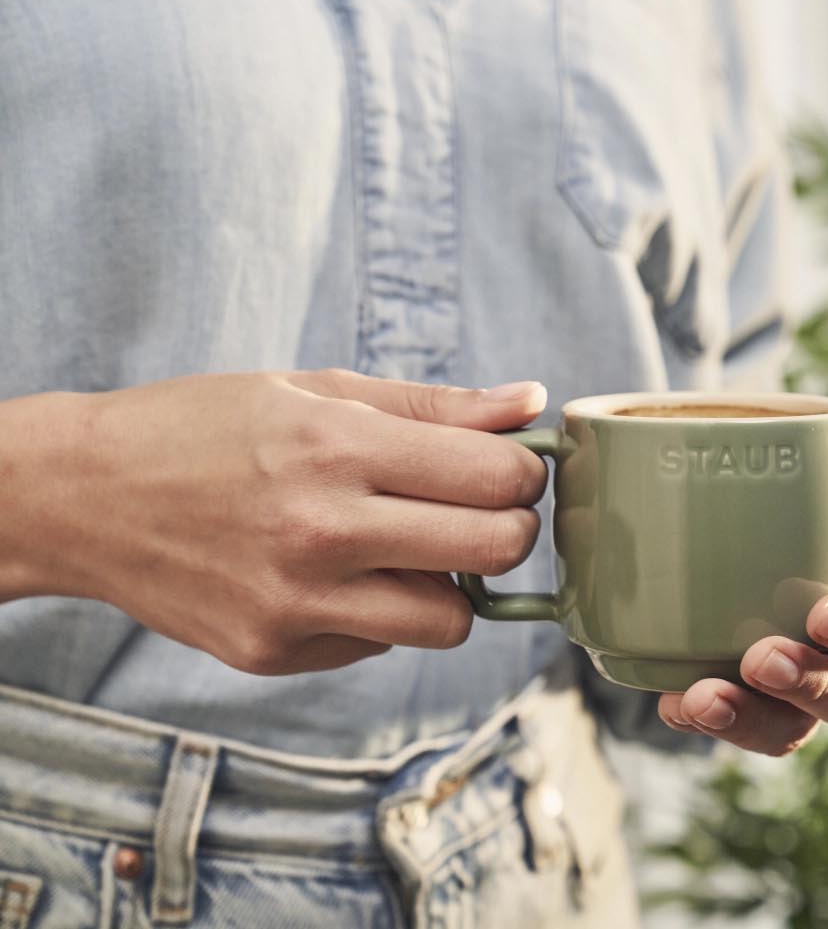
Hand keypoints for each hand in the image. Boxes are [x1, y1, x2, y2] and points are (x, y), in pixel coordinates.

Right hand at [0, 370, 548, 673]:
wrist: (81, 496)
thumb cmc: (205, 426)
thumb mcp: (316, 390)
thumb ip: (435, 405)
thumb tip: (531, 403)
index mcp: (337, 447)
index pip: (497, 477)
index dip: (525, 472)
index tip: (512, 468)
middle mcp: (321, 530)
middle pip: (494, 551)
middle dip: (511, 529)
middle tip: (485, 512)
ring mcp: (294, 602)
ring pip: (450, 622)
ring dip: (453, 589)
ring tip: (412, 552)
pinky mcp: (270, 652)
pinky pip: (379, 645)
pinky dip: (380, 614)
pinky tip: (337, 576)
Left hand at [657, 447, 827, 754]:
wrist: (745, 479)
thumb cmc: (823, 477)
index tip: (824, 615)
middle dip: (808, 686)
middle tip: (760, 660)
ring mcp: (798, 684)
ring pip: (791, 730)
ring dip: (749, 721)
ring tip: (701, 699)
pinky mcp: (743, 691)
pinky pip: (731, 724)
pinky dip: (701, 719)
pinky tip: (673, 702)